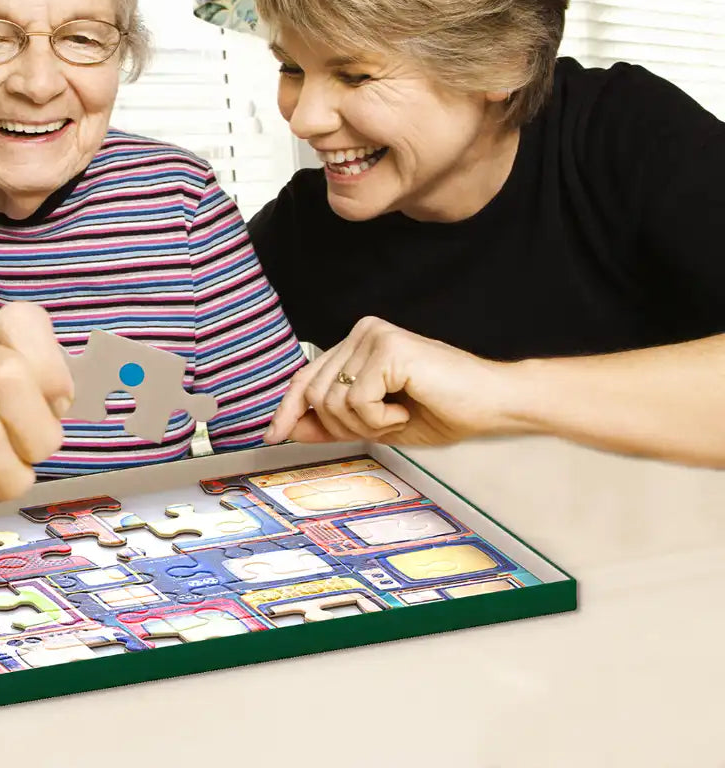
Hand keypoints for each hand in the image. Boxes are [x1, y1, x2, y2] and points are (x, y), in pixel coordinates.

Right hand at [0, 301, 72, 510]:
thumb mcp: (0, 389)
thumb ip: (38, 389)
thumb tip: (62, 404)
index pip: (23, 321)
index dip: (52, 370)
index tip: (55, 403)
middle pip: (7, 377)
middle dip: (37, 431)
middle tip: (35, 451)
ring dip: (9, 473)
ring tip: (4, 476)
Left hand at [263, 316, 520, 447]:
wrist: (494, 404)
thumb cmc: (445, 410)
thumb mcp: (377, 424)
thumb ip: (333, 422)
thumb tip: (289, 429)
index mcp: (357, 344)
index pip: (307, 377)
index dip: (287, 410)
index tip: (272, 436)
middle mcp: (361, 332)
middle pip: (313, 393)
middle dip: (341, 427)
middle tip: (384, 427)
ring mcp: (374, 336)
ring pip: (331, 400)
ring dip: (364, 425)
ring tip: (399, 416)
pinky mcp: (388, 348)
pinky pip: (356, 400)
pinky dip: (379, 419)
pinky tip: (406, 410)